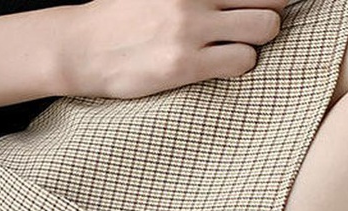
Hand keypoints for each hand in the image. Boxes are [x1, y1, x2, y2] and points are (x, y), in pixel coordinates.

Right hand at [59, 0, 288, 98]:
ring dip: (257, 42)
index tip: (255, 8)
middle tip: (248, 28)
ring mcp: (190, 29)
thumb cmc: (119, 19)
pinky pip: (241, 62)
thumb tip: (225, 2)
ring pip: (265, 28)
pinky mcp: (183, 64)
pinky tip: (220, 66)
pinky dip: (239, 65)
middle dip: (267, 14)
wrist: (80, 48)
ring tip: (235, 48)